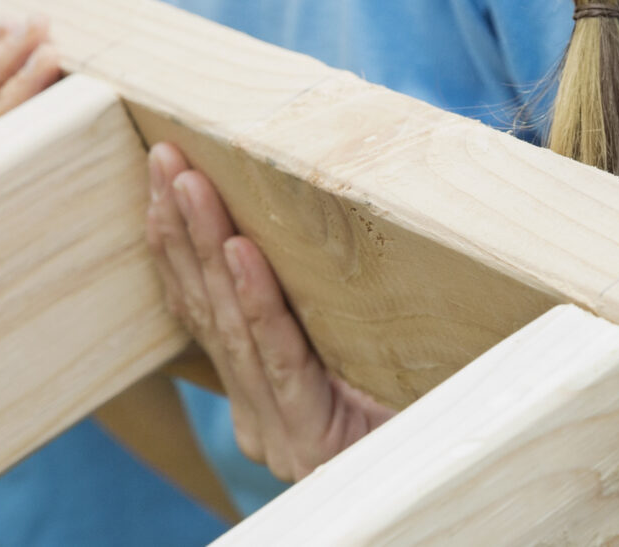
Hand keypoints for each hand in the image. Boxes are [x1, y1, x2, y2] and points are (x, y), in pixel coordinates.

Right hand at [145, 141, 393, 480]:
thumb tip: (295, 209)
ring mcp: (278, 433)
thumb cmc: (417, 401)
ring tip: (191, 185)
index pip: (202, 310)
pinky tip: (241, 252)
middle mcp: (258, 415)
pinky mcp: (311, 441)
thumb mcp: (358, 345)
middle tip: (166, 160)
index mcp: (259, 393)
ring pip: (232, 326)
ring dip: (206, 246)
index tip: (162, 178)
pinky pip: (281, 359)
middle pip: (207, 309)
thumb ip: (319, 307)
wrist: (456, 458)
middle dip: (182, 229)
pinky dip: (258, 302)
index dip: (176, 244)